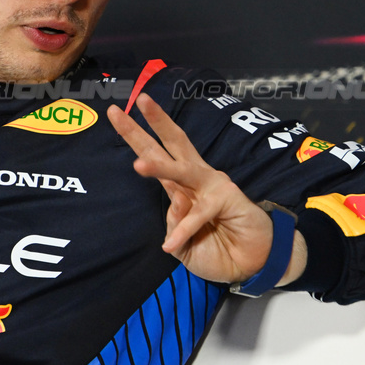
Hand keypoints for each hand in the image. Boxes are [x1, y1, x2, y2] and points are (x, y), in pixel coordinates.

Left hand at [107, 94, 305, 285]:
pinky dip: (184, 229)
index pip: (155, 156)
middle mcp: (196, 178)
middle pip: (171, 144)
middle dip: (154, 122)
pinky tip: (172, 244)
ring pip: (182, 170)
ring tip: (138, 166)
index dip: (136, 135)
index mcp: (181, 185)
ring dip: (160, 167)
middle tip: (139, 99)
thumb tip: (177, 200)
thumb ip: (174, 224)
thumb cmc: (217, 251)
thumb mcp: (182, 245)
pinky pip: (197, 214)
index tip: (114, 113)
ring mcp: (212, 184)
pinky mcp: (226, 197)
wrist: (250, 265)